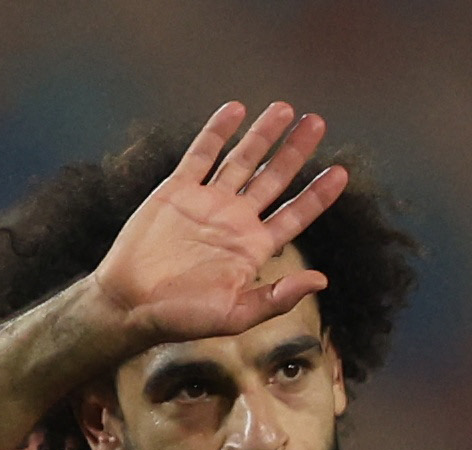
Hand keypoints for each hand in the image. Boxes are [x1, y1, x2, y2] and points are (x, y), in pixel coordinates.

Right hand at [90, 101, 349, 346]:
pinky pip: (201, 155)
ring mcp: (207, 203)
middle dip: (296, 152)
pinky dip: (218, 132)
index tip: (340, 172)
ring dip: (263, 135)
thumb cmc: (182, 318)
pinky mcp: (177, 191)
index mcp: (253, 248)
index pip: (294, 215)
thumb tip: (322, 280)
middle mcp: (234, 221)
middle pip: (274, 179)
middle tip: (318, 122)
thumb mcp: (235, 315)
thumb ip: (277, 297)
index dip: (317, 195)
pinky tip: (236, 110)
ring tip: (285, 108)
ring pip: (241, 160)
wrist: (130, 305)